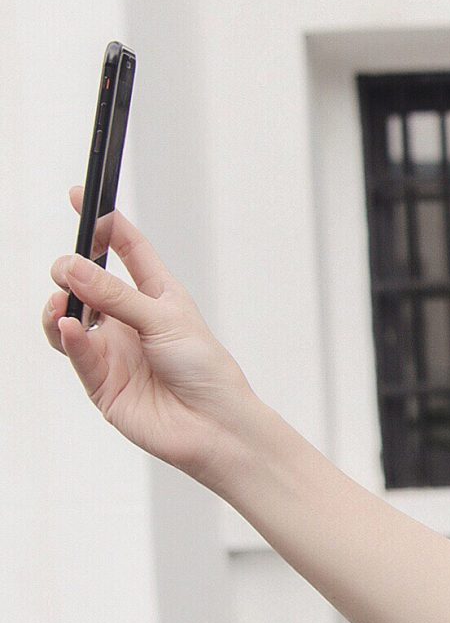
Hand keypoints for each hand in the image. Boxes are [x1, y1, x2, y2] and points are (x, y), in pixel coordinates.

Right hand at [43, 185, 257, 481]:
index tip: (78, 195)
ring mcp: (113, 351)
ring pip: (68, 320)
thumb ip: (116, 294)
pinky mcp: (101, 383)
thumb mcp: (164, 319)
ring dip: (59, 306)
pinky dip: (68, 337)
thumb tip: (71, 267)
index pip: (125, 247)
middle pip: (87, 283)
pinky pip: (75, 353)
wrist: (216, 427)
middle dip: (70, 270)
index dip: (102, 222)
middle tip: (66, 268)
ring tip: (63, 303)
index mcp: (156, 295)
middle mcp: (130, 320)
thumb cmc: (205, 369)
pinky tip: (67, 326)